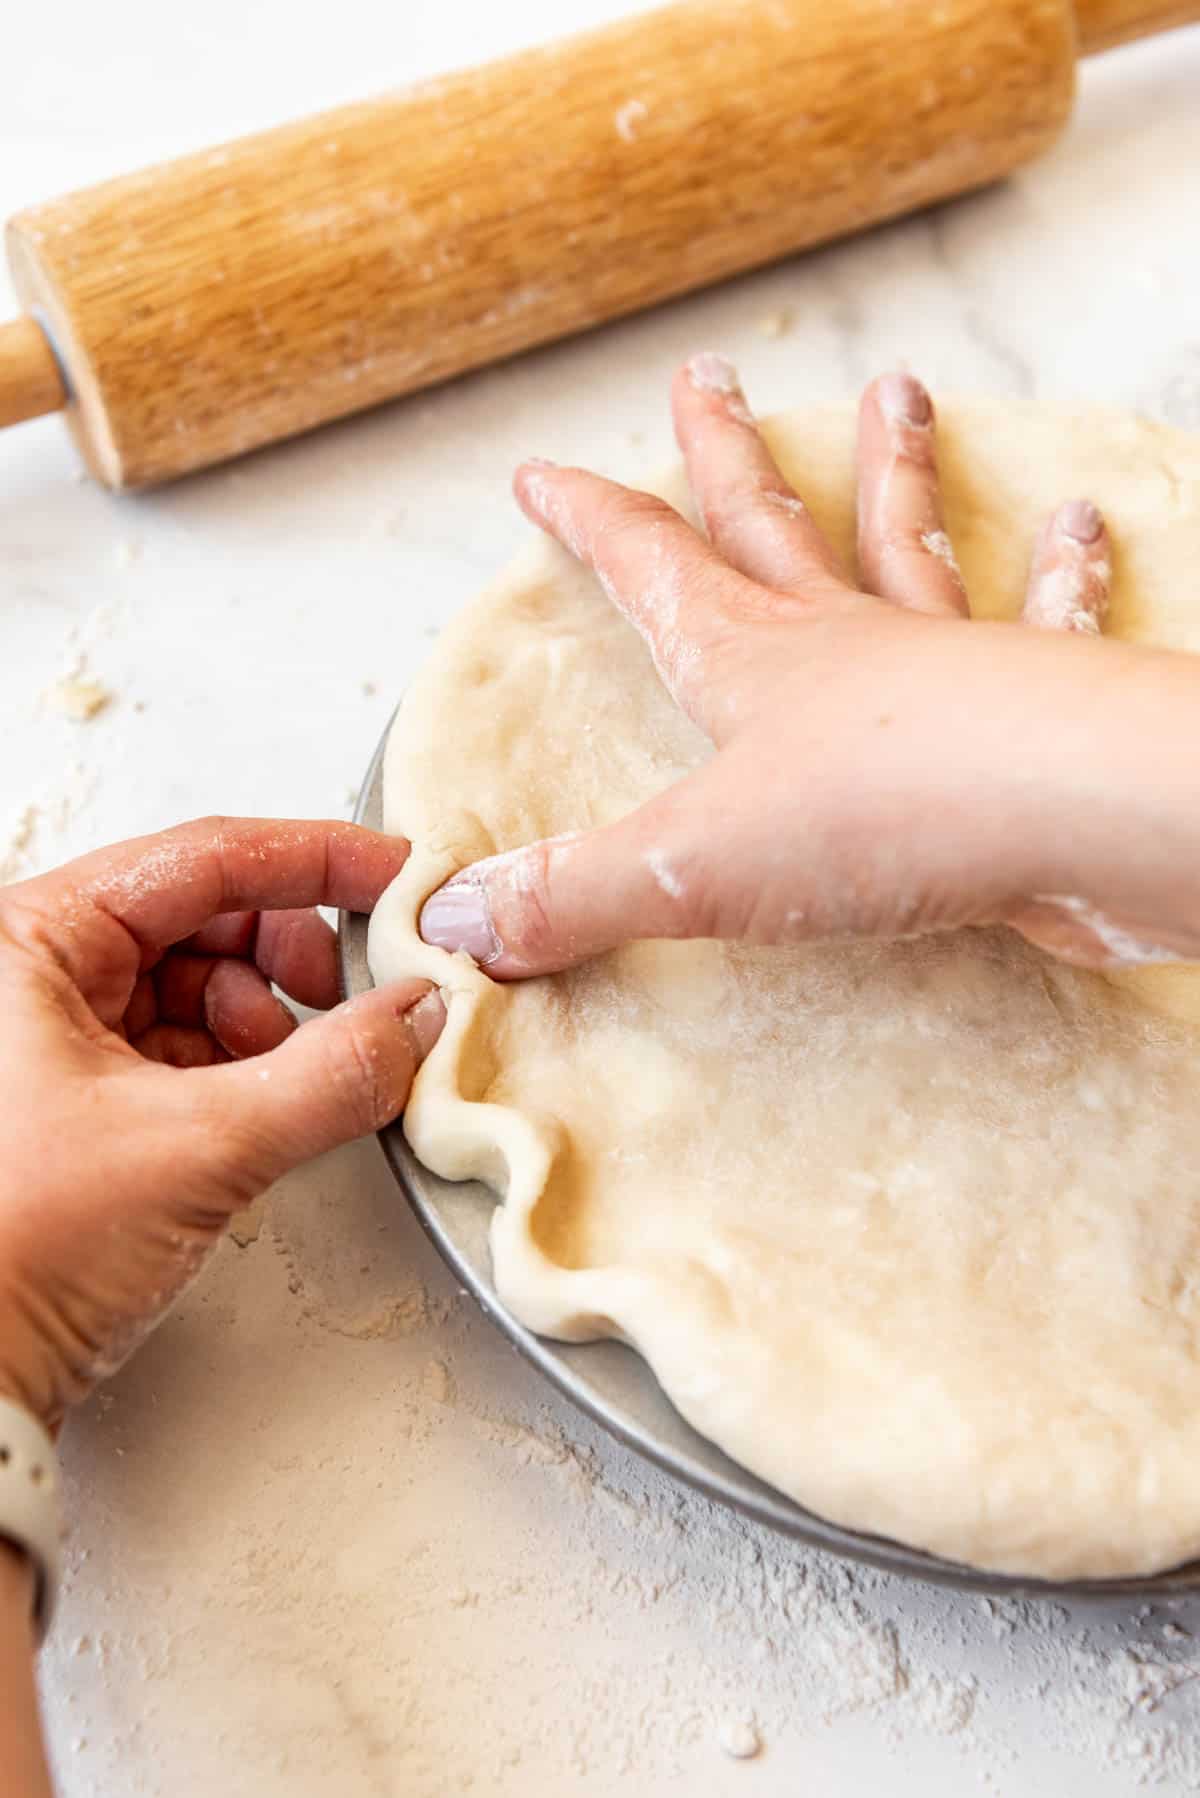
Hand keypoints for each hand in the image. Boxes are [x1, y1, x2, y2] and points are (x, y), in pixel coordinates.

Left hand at [0, 818, 441, 1425]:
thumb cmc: (12, 1255)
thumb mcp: (196, 1149)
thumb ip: (330, 1073)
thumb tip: (416, 1016)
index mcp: (28, 942)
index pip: (201, 858)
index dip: (314, 860)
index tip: (395, 874)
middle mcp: (35, 974)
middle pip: (206, 916)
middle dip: (292, 957)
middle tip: (356, 998)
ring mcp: (57, 1036)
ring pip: (202, 984)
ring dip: (272, 1023)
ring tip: (300, 1078)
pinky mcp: (83, 1096)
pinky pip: (190, 1046)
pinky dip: (249, 1067)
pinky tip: (279, 1104)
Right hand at [419, 360, 1199, 976]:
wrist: (1066, 818)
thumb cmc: (877, 822)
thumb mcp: (690, 868)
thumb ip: (572, 893)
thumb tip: (455, 919)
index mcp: (747, 660)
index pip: (649, 567)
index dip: (589, 521)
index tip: (542, 473)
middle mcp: (842, 639)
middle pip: (769, 522)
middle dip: (726, 452)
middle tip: (710, 371)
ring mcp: (942, 660)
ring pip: (904, 544)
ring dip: (894, 472)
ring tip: (897, 393)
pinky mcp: (1029, 701)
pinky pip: (1047, 615)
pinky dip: (1063, 573)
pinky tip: (1081, 522)